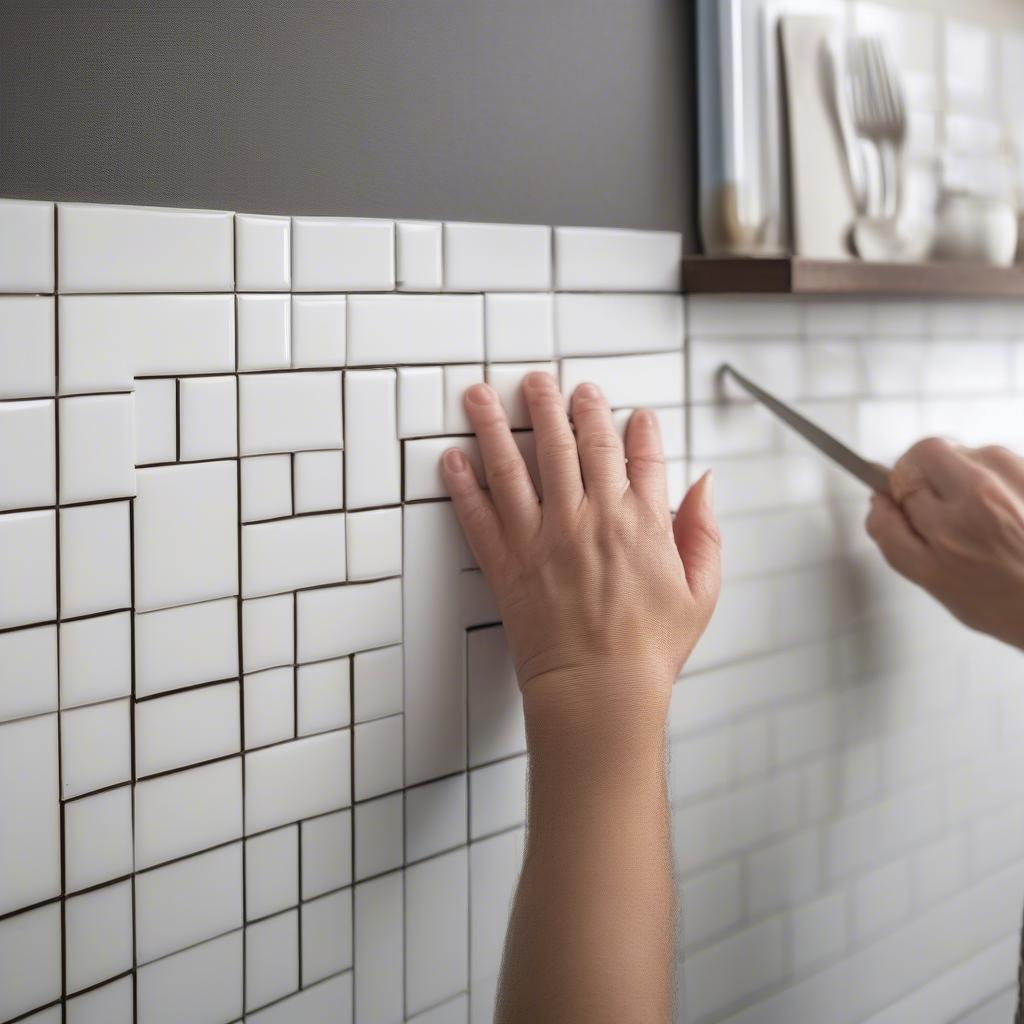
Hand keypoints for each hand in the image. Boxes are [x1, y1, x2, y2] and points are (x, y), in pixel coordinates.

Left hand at [441, 372, 720, 748]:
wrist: (599, 691)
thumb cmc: (649, 650)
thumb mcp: (700, 591)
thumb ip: (703, 532)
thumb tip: (704, 485)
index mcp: (640, 522)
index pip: (639, 455)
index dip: (635, 427)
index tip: (630, 411)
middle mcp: (589, 518)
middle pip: (574, 443)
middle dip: (562, 404)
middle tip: (547, 380)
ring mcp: (544, 537)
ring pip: (518, 464)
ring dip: (499, 423)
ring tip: (482, 393)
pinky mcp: (509, 563)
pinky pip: (479, 514)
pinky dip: (462, 484)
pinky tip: (452, 458)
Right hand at [866, 438, 1023, 649]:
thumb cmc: (1005, 601)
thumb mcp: (931, 580)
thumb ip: (892, 536)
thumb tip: (878, 500)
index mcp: (950, 519)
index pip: (904, 471)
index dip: (901, 487)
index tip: (909, 505)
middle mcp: (985, 490)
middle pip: (933, 449)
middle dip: (927, 471)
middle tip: (941, 507)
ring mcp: (1018, 476)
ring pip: (973, 453)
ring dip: (969, 475)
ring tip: (986, 517)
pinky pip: (1007, 462)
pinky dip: (1000, 481)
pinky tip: (1012, 514)